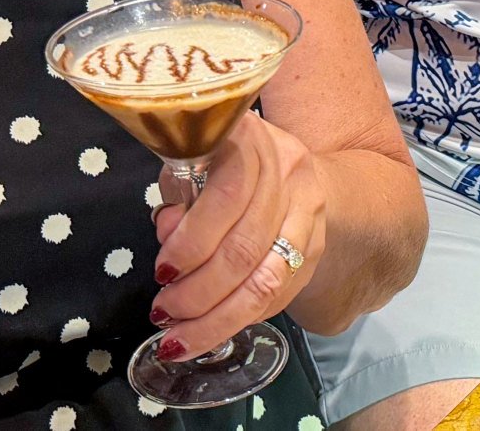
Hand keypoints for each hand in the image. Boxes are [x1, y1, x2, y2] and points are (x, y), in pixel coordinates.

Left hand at [147, 111, 327, 360]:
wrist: (288, 161)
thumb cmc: (226, 159)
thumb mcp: (192, 160)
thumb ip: (179, 195)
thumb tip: (168, 238)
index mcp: (253, 141)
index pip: (227, 198)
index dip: (192, 243)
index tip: (162, 271)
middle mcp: (289, 173)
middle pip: (247, 249)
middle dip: (198, 293)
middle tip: (163, 312)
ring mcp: (310, 211)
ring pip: (268, 280)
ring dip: (219, 319)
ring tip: (181, 338)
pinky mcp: (317, 245)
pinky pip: (281, 294)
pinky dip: (242, 318)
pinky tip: (214, 330)